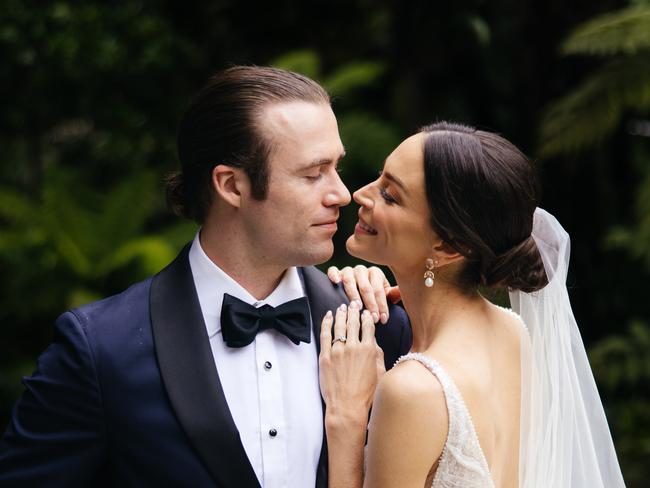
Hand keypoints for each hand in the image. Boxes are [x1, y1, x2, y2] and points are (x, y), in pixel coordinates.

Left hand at [319, 301, 385, 422]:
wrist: (347, 407)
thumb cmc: (366, 395)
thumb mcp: (380, 373)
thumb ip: (377, 355)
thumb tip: (373, 341)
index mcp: (369, 350)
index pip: (367, 326)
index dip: (367, 316)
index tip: (366, 312)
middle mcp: (353, 347)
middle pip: (353, 322)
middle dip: (354, 310)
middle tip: (353, 303)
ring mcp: (338, 351)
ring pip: (339, 325)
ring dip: (341, 313)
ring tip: (341, 307)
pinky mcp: (325, 356)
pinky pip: (325, 334)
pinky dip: (326, 323)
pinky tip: (328, 316)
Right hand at [327, 265, 400, 323]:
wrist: (357, 291)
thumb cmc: (372, 295)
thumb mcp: (384, 294)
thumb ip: (393, 294)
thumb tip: (400, 293)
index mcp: (375, 273)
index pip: (379, 290)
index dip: (382, 305)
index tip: (383, 319)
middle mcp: (362, 270)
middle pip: (366, 286)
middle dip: (370, 304)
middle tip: (373, 318)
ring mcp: (348, 270)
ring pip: (350, 280)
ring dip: (353, 294)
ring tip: (357, 306)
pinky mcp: (336, 272)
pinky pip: (333, 270)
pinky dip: (334, 274)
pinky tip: (336, 282)